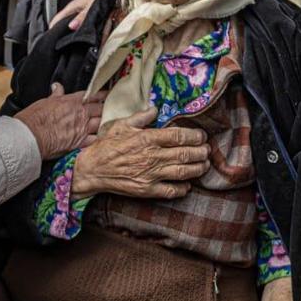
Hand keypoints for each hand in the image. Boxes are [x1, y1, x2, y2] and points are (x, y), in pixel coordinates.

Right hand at [14, 83, 103, 159]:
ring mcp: (83, 128)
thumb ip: (56, 94)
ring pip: (102, 123)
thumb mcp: (46, 101)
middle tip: (111, 109)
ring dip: (105, 123)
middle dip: (107, 109)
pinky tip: (102, 138)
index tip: (109, 94)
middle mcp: (81, 113)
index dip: (104, 95)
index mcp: (73, 101)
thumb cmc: (35, 118)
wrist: (31, 136)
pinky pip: (96, 140)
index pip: (94, 95)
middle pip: (102, 109)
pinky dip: (99, 139)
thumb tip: (57, 86)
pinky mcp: (80, 142)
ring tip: (109, 123)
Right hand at [72, 105, 209, 198]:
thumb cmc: (107, 145)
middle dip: (201, 152)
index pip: (179, 136)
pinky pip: (170, 190)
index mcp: (148, 138)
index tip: (201, 136)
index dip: (195, 136)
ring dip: (198, 169)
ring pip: (183, 172)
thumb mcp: (122, 125)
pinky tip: (188, 184)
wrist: (92, 170)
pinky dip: (183, 188)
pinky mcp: (147, 190)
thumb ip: (141, 117)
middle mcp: (153, 156)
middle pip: (186, 154)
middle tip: (207, 150)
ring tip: (204, 165)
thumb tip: (155, 109)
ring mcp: (151, 175)